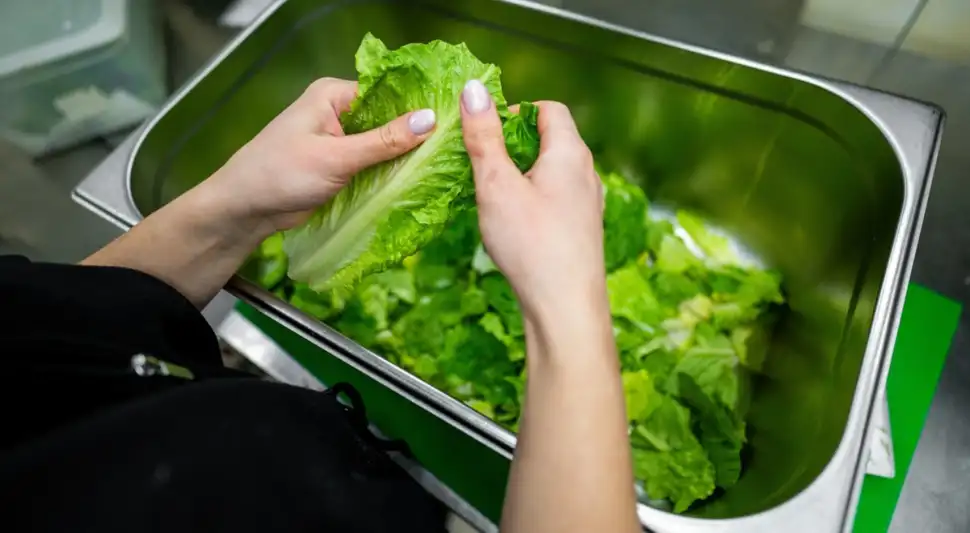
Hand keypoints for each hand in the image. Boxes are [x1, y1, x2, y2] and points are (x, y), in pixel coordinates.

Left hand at [205, 77, 437, 234]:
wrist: (246, 209)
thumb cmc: (281, 174)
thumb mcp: (337, 157)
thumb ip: (384, 141)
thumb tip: (431, 119)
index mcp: (334, 95)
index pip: (387, 93)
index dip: (417, 107)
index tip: (450, 122)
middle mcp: (338, 112)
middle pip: (388, 119)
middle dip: (413, 135)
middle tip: (451, 149)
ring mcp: (340, 139)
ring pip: (383, 145)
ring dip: (403, 157)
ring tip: (441, 166)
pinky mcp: (341, 165)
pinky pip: (373, 164)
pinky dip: (389, 172)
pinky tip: (416, 181)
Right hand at [459, 81, 605, 324]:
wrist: (565, 307)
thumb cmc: (532, 244)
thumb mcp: (496, 185)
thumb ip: (484, 137)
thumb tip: (474, 90)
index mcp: (569, 153)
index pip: (548, 109)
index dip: (515, 112)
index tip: (486, 131)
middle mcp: (587, 173)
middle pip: (552, 140)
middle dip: (514, 145)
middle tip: (483, 164)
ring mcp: (589, 203)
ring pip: (554, 173)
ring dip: (523, 175)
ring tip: (493, 195)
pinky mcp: (584, 230)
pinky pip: (557, 200)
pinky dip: (534, 199)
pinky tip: (513, 224)